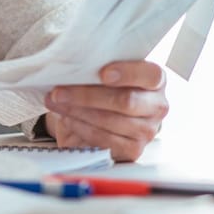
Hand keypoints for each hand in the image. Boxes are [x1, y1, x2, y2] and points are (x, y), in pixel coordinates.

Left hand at [42, 60, 167, 162]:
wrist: (104, 115)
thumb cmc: (105, 88)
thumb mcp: (107, 72)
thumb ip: (100, 66)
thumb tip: (74, 64)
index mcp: (156, 81)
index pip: (151, 75)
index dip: (128, 73)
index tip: (102, 73)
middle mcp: (157, 107)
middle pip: (125, 101)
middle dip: (87, 95)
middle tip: (59, 90)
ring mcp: (147, 131)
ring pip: (111, 121)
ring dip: (78, 111)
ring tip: (57, 102)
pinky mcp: (133, 150)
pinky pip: (104, 139)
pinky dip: (81, 127)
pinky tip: (67, 118)